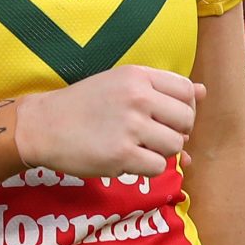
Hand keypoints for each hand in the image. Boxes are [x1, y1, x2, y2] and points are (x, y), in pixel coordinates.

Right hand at [16, 66, 201, 179]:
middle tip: (153, 136)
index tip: (165, 117)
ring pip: (175, 146)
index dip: (184, 108)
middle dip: (176, 132)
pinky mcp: (121, 155)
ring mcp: (130, 126)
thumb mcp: (119, 84)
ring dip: (160, 152)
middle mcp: (137, 97)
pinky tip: (126, 159)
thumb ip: (161, 88)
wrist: (41, 125)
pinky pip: (158, 167)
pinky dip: (146, 168)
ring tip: (137, 147)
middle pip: (186, 120)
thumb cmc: (82, 106)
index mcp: (138, 76)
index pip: (187, 91)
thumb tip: (204, 91)